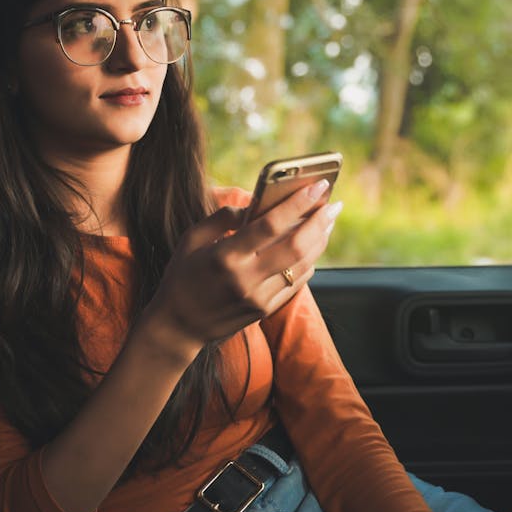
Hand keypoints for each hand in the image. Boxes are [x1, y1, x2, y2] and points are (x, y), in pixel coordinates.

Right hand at [144, 179, 341, 357]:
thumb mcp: (192, 239)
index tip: (318, 186)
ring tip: (327, 222)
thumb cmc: (182, 275)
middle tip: (334, 205)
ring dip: (320, 241)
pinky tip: (312, 247)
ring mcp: (258, 298)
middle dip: (320, 222)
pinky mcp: (265, 310)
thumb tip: (254, 205)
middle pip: (296, 246)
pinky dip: (308, 262)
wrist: (178, 326)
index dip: (298, 204)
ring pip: (302, 266)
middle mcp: (245, 279)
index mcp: (225, 256)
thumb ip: (223, 218)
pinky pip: (296, 283)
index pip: (270, 225)